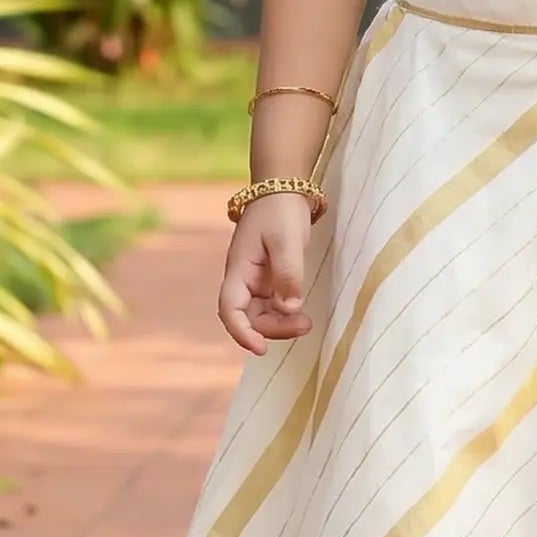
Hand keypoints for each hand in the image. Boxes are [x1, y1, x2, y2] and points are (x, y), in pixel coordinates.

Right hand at [216, 192, 315, 353]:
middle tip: (303, 327)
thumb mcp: (287, 240)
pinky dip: (284, 313)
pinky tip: (301, 312)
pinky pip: (272, 304)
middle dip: (271, 329)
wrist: (283, 188)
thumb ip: (288, 274)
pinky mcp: (269, 277)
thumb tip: (290, 309)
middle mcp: (243, 278)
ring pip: (261, 313)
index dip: (241, 332)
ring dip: (280, 324)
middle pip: (248, 316)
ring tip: (306, 323)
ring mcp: (255, 279)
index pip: (230, 308)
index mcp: (239, 269)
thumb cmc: (280, 210)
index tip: (260, 348)